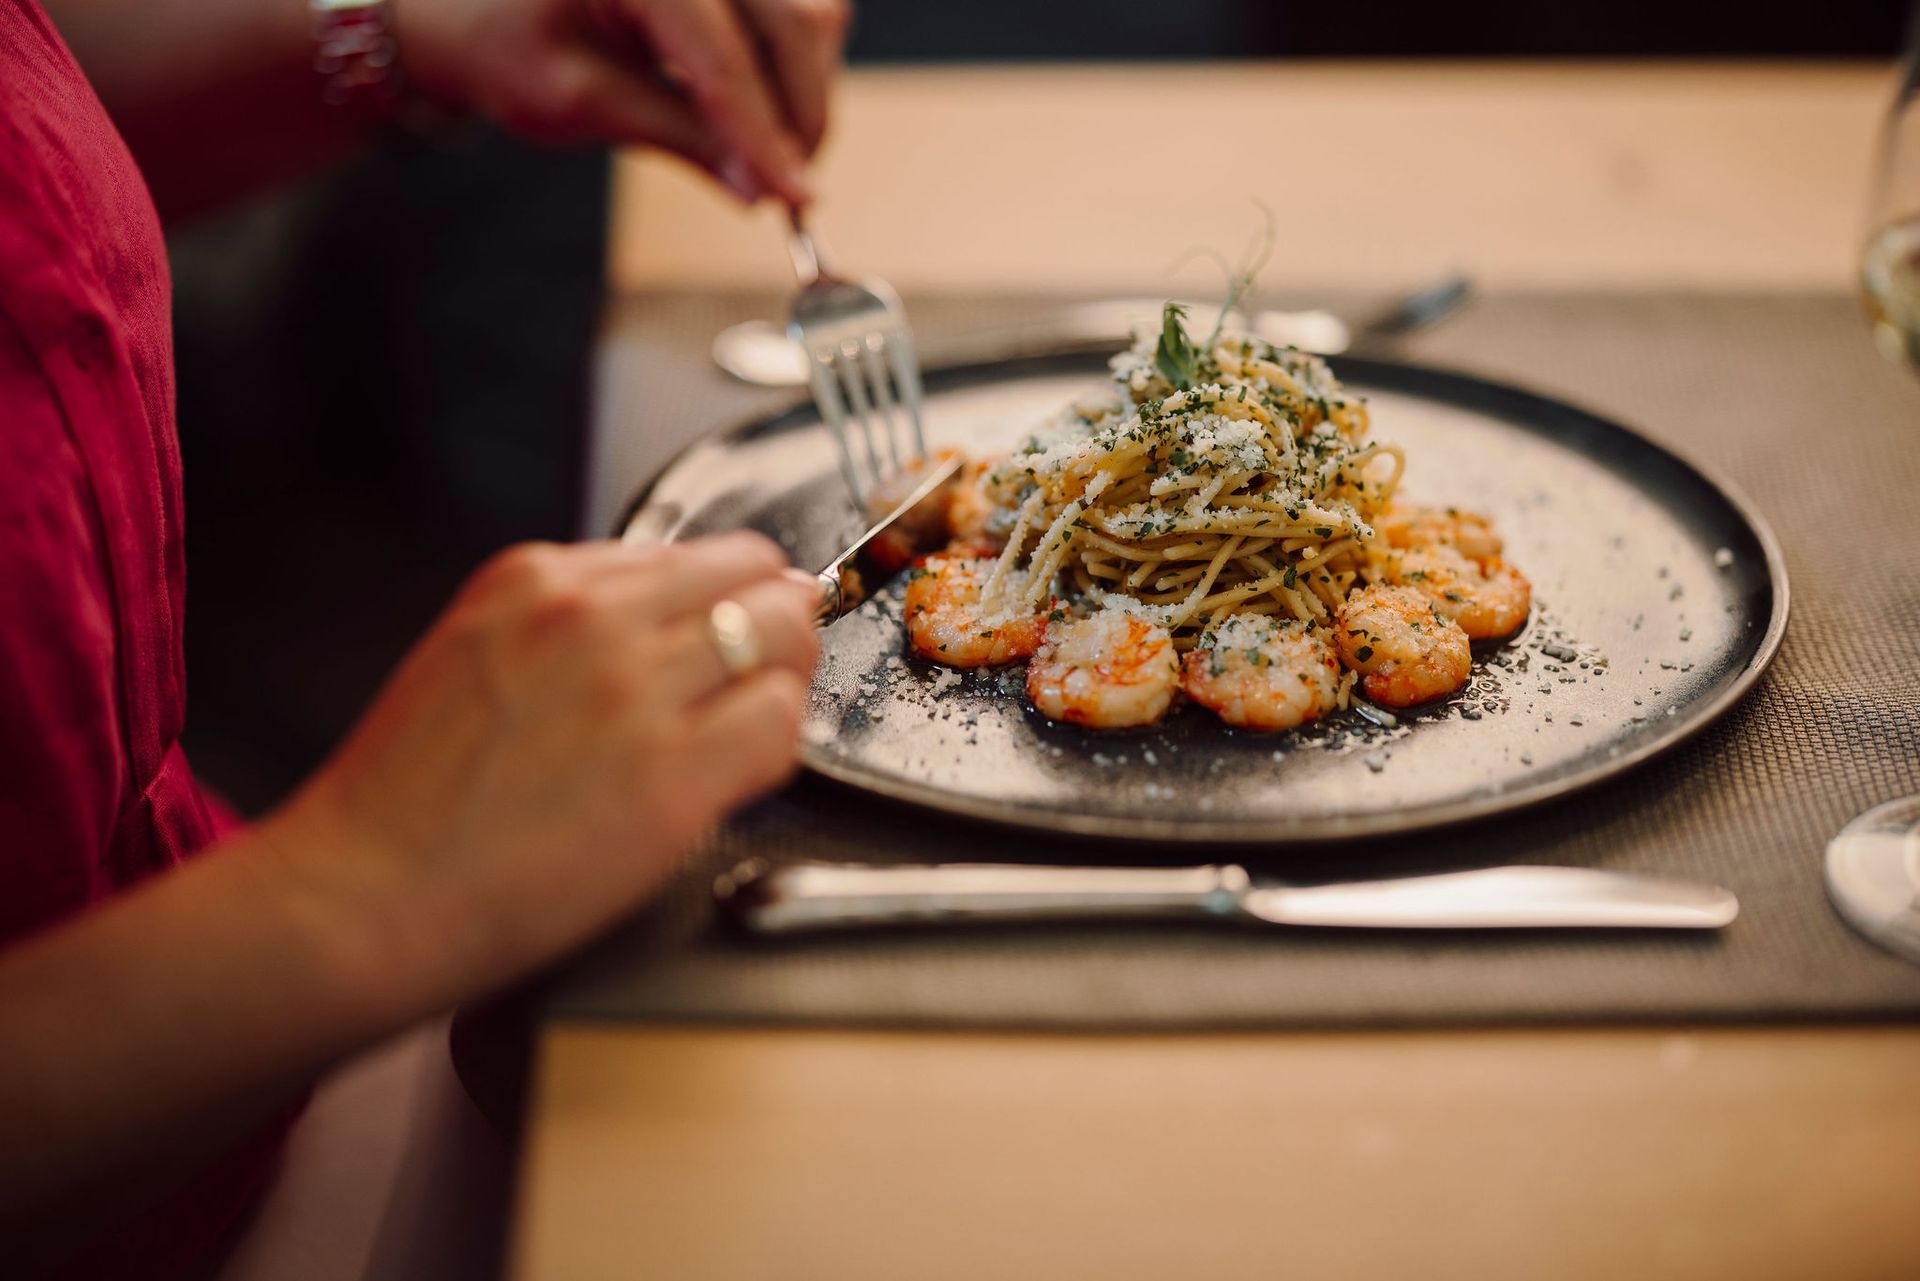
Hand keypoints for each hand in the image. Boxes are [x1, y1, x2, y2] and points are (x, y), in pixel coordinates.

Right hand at [265, 533, 818, 1005]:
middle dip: (773, 618)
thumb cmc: (404, 804)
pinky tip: (741, 776)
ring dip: (783, 679)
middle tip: (766, 672)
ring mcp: (635, 691)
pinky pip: (779, 725)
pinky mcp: (671, 775)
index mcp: (537, 578)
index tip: (725, 636)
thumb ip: (563, 625)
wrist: (359, 896)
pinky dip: (779, 745)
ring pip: (783, 635)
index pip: (686, 554)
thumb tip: (660, 625)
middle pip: (752, 572)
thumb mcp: (471, 654)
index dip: (719, 599)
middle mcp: (592, 616)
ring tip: (749, 728)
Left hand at [393, 0, 848, 204]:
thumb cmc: (513, 44)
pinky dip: (795, 62)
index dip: (764, 136)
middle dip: (801, 111)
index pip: (722, 60)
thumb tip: (760, 186)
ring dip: (805, 87)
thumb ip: (678, 138)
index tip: (795, 197)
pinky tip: (761, 105)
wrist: (481, 6)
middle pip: (794, 21)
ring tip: (768, 146)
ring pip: (811, 13)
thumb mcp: (583, 102)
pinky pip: (801, 8)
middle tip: (789, 185)